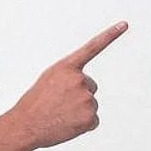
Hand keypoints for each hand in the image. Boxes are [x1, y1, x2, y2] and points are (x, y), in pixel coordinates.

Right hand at [10, 21, 128, 148]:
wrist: (26, 125)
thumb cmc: (36, 103)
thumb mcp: (49, 80)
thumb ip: (69, 76)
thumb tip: (85, 88)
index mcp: (66, 67)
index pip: (92, 48)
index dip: (110, 35)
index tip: (124, 25)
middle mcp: (79, 80)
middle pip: (90, 86)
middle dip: (78, 95)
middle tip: (59, 103)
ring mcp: (86, 98)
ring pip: (91, 104)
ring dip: (79, 111)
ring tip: (60, 114)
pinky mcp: (90, 117)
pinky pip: (93, 120)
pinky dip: (83, 124)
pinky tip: (68, 124)